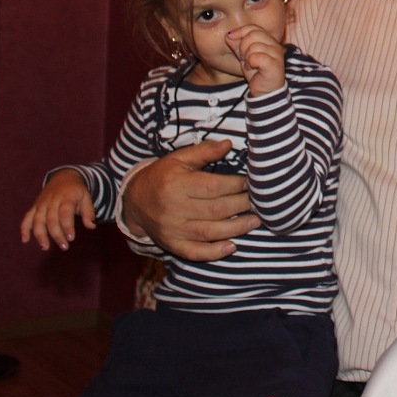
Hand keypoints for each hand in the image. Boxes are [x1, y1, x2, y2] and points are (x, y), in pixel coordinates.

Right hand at [20, 169, 95, 250]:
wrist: (63, 177)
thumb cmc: (76, 191)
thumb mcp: (86, 197)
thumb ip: (89, 212)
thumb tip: (92, 226)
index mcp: (66, 198)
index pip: (65, 214)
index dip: (67, 227)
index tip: (71, 238)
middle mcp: (51, 201)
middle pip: (51, 220)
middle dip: (56, 235)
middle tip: (64, 247)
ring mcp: (41, 204)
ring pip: (37, 220)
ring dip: (40, 235)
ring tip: (45, 247)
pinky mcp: (34, 207)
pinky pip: (27, 218)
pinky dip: (24, 229)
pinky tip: (25, 240)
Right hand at [122, 138, 259, 260]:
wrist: (133, 202)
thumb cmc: (161, 176)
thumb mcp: (178, 159)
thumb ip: (203, 152)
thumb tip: (229, 144)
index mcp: (177, 185)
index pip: (213, 187)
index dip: (236, 185)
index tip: (253, 183)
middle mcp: (174, 209)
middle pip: (215, 209)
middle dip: (242, 205)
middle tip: (262, 202)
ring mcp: (173, 229)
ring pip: (209, 231)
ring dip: (236, 228)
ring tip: (256, 221)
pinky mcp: (172, 244)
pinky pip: (194, 252)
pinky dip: (213, 252)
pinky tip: (232, 247)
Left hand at [226, 24, 285, 95]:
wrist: (265, 91)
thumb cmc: (257, 73)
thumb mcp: (244, 57)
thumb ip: (237, 45)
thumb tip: (229, 35)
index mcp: (269, 40)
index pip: (253, 27)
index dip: (240, 31)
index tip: (231, 38)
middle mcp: (275, 45)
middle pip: (253, 34)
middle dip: (243, 46)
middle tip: (244, 58)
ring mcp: (276, 54)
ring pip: (254, 46)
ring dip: (246, 57)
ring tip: (249, 64)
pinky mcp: (275, 64)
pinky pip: (256, 57)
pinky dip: (251, 63)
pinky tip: (253, 68)